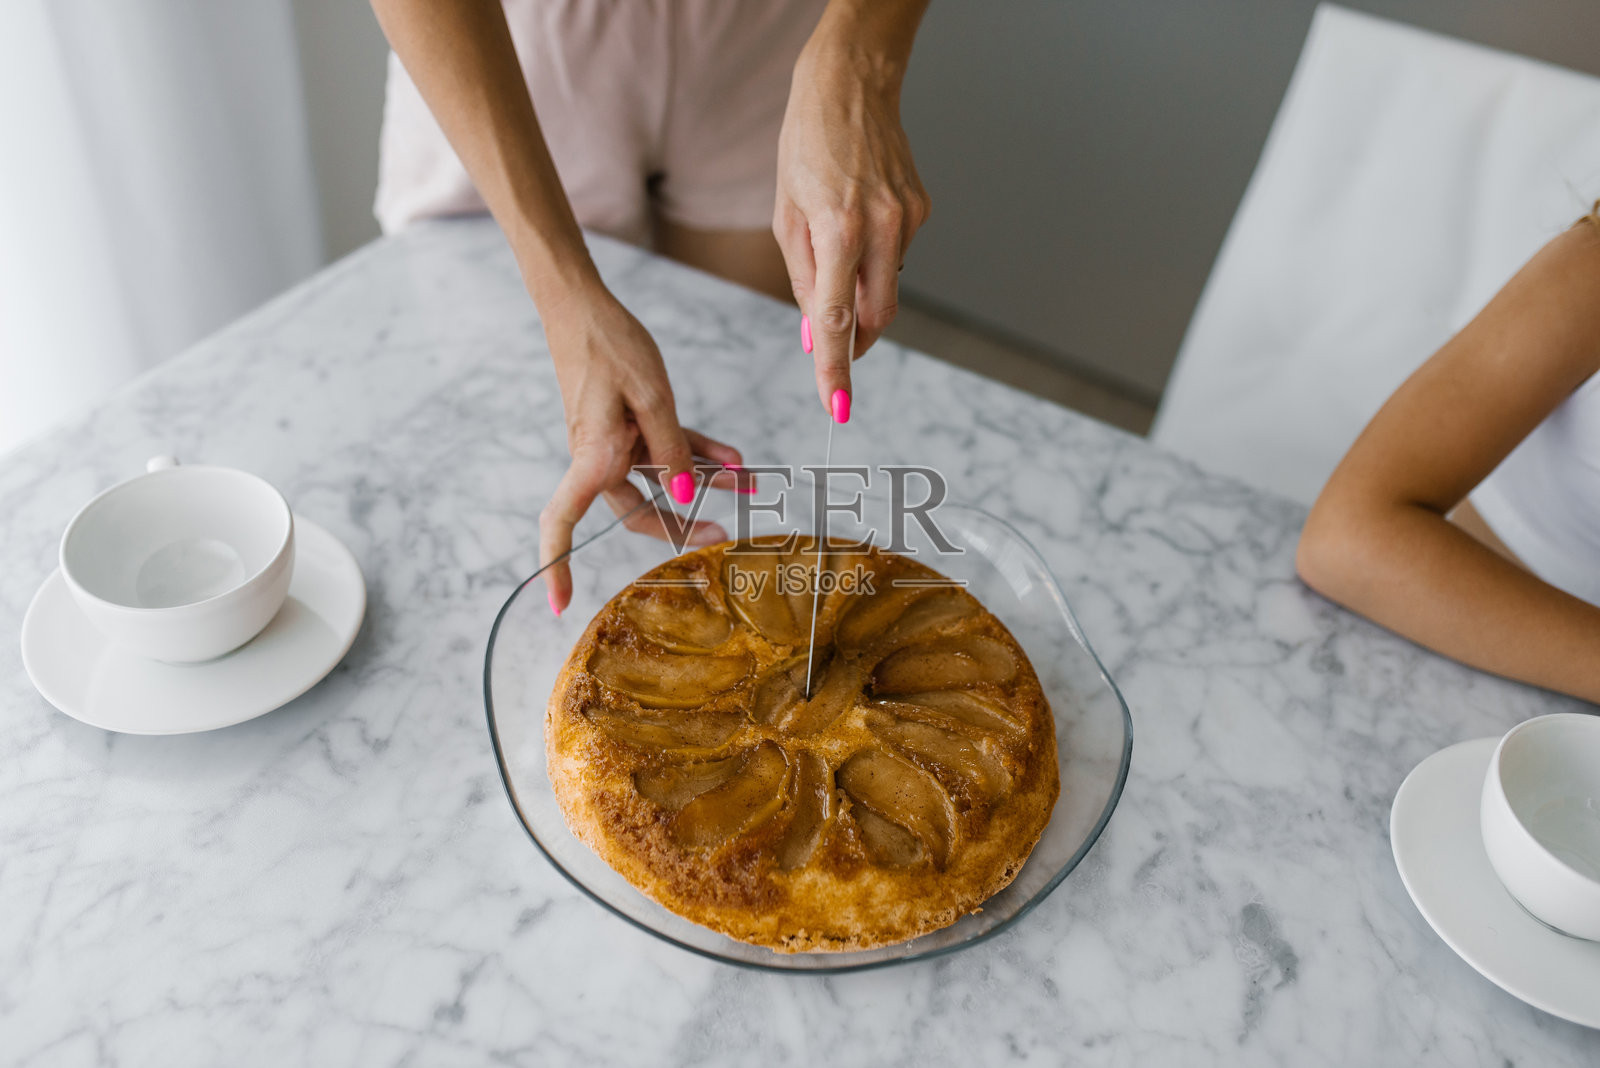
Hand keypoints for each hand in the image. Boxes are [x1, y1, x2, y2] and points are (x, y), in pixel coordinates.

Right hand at [538, 289, 744, 614]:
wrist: (582, 303)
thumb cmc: (608, 344)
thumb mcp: (651, 397)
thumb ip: (671, 450)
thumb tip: (685, 497)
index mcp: (592, 457)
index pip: (562, 522)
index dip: (557, 563)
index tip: (558, 601)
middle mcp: (596, 457)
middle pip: (636, 507)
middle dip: (681, 524)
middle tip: (723, 534)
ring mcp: (610, 441)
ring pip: (660, 474)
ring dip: (704, 480)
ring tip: (749, 485)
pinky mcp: (624, 422)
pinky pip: (663, 445)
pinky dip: (696, 450)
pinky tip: (733, 456)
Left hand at [774, 30, 930, 415]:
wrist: (850, 85)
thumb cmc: (806, 145)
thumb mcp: (786, 216)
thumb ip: (804, 280)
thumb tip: (817, 333)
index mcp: (839, 229)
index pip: (839, 319)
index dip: (836, 369)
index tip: (837, 408)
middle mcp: (881, 227)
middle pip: (877, 316)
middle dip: (856, 342)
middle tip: (835, 351)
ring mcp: (908, 218)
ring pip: (889, 287)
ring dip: (864, 294)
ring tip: (837, 254)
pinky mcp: (922, 209)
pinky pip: (897, 255)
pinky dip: (876, 258)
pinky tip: (859, 221)